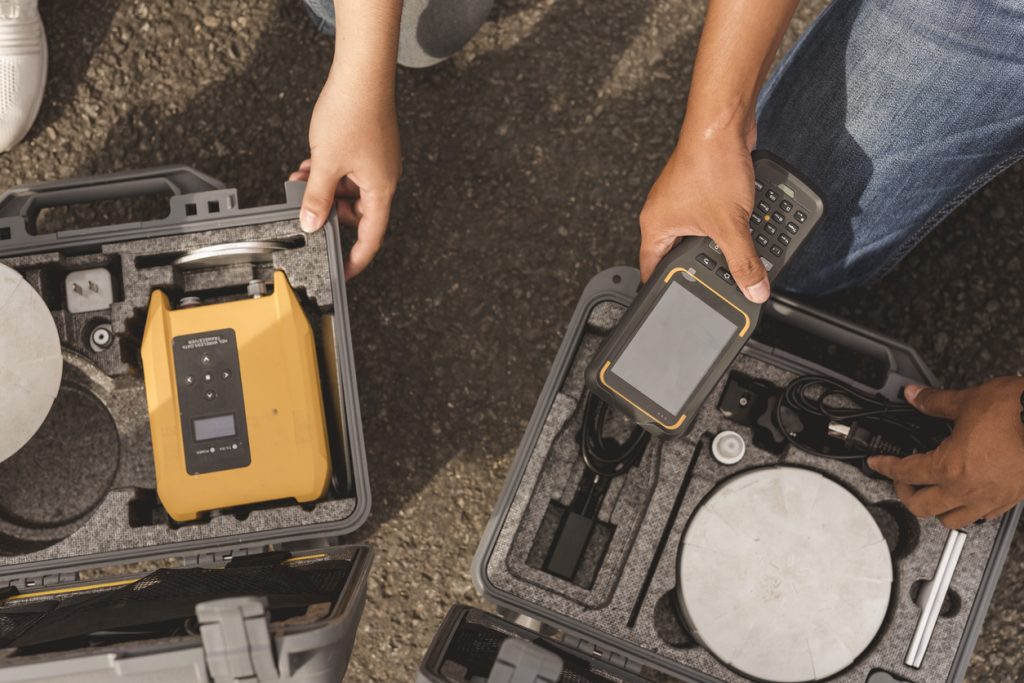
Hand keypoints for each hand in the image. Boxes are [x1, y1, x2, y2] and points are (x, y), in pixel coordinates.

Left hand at [293, 67, 400, 278]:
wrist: (362, 74)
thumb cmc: (353, 112)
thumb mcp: (325, 163)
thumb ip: (316, 197)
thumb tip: (312, 223)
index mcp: (380, 189)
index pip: (371, 237)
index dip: (356, 259)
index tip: (344, 272)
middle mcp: (383, 178)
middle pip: (358, 213)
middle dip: (330, 213)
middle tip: (308, 209)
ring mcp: (377, 162)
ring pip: (349, 191)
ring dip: (326, 189)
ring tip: (304, 178)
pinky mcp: (369, 148)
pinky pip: (349, 172)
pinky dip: (331, 172)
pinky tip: (312, 163)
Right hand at [639, 131, 768, 302]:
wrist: (723, 125)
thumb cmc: (710, 164)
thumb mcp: (731, 225)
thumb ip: (744, 262)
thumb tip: (753, 289)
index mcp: (656, 226)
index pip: (652, 270)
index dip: (667, 288)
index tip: (678, 302)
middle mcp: (664, 213)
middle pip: (680, 254)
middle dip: (703, 265)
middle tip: (719, 280)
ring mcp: (683, 199)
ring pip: (700, 234)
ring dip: (720, 241)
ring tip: (736, 249)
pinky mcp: (702, 187)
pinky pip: (713, 215)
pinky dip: (729, 222)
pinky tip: (744, 223)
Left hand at [868, 377, 1023, 528]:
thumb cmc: (1017, 416)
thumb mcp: (969, 401)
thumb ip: (935, 401)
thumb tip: (914, 395)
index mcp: (950, 467)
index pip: (904, 472)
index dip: (885, 466)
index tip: (877, 463)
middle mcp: (967, 489)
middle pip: (921, 507)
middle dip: (905, 494)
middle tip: (901, 480)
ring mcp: (990, 499)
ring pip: (950, 520)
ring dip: (935, 508)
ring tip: (930, 491)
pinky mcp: (1010, 500)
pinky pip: (981, 517)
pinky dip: (967, 509)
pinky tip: (964, 495)